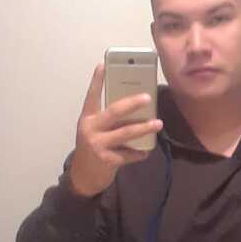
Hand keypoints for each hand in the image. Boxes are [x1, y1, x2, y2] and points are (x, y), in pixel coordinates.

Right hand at [69, 63, 162, 196]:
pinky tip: (146, 151)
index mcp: (87, 118)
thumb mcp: (94, 131)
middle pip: (114, 112)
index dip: (96, 80)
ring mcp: (98, 144)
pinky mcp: (107, 160)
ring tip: (158, 123)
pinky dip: (139, 153)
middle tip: (147, 97)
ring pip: (126, 133)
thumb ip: (108, 121)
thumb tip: (134, 110)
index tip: (103, 64)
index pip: (91, 96)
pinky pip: (129, 154)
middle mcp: (90, 129)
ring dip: (144, 128)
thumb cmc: (93, 148)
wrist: (82, 177)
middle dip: (132, 103)